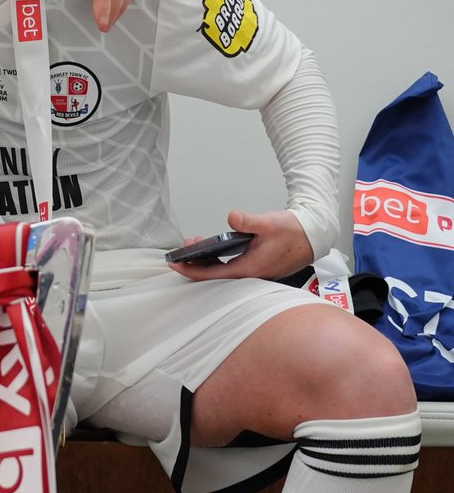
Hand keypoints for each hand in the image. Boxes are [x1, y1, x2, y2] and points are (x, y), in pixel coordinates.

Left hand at [168, 209, 313, 282]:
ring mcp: (256, 271)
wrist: (315, 235)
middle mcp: (252, 274)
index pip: (215, 274)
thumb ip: (249, 221)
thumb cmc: (295, 231)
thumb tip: (232, 217)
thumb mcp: (269, 223)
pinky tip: (213, 248)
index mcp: (252, 268)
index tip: (176, 264)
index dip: (192, 270)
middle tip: (181, 252)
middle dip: (196, 264)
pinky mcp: (258, 266)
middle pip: (216, 275)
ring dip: (207, 260)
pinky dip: (219, 259)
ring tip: (195, 244)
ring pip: (224, 271)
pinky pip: (232, 267)